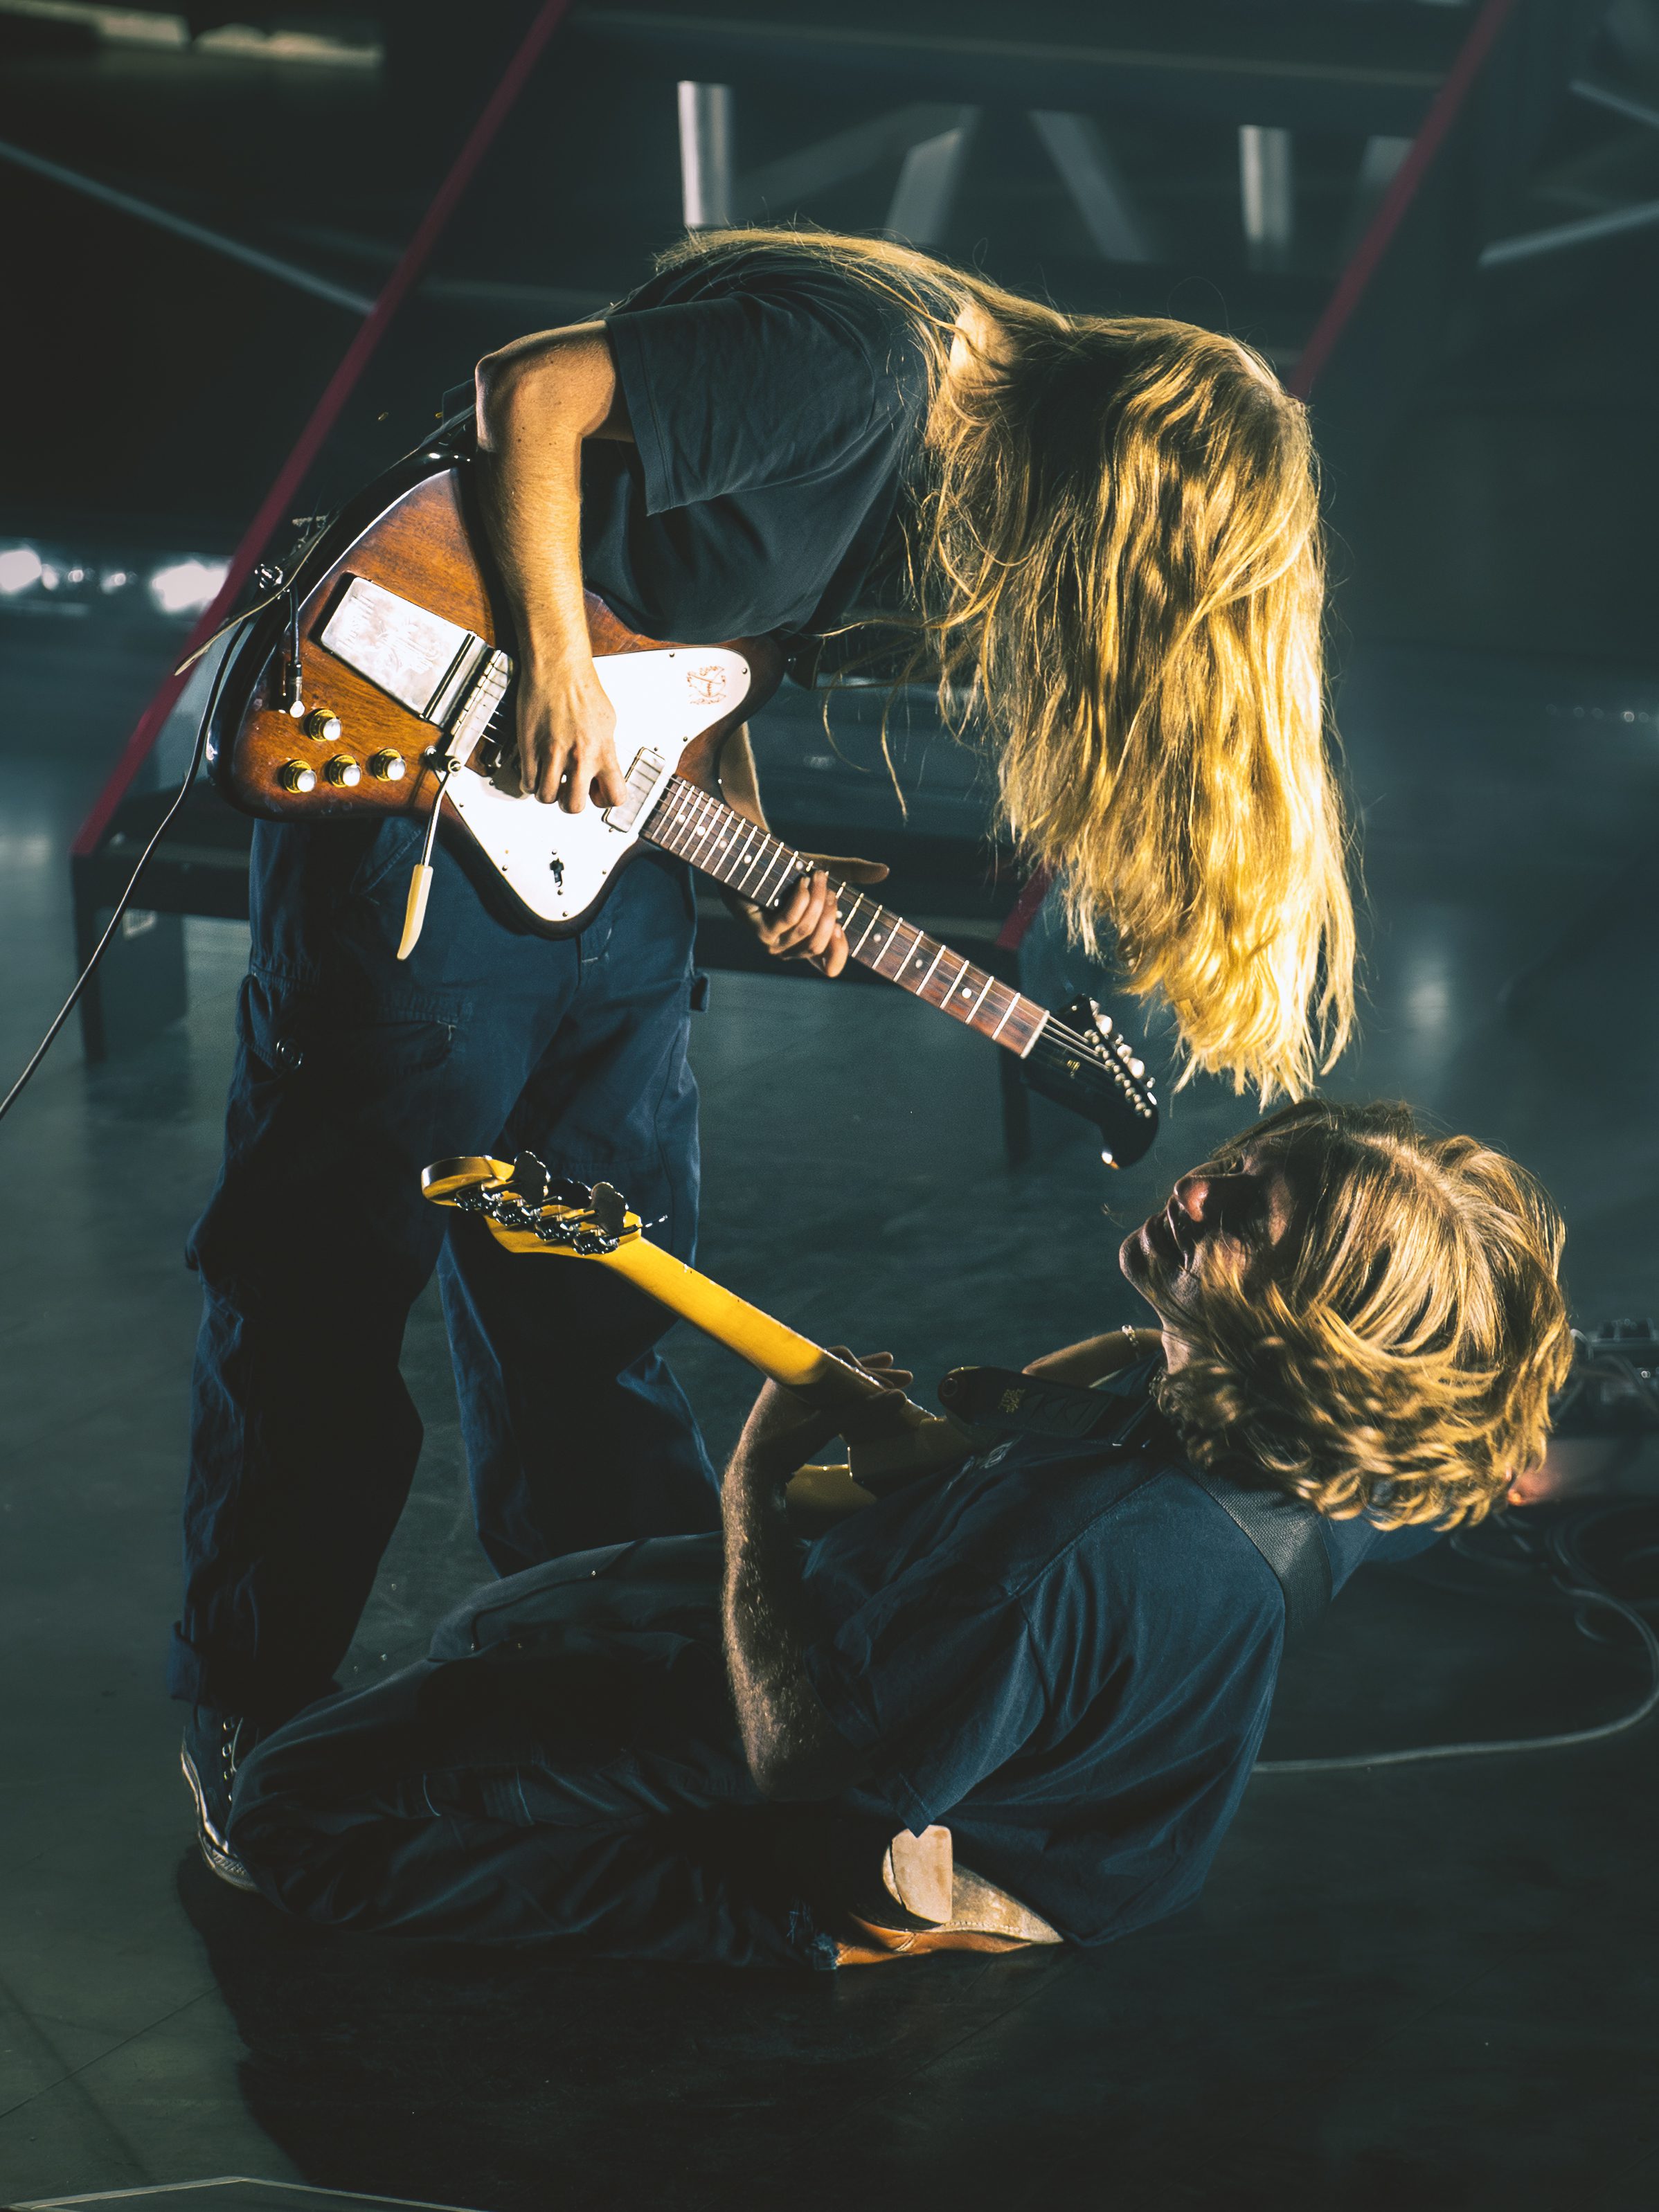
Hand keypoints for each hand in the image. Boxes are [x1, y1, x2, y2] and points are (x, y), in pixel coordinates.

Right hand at [514, 655, 627, 811]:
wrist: (558, 667)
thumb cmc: (582, 688)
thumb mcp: (608, 722)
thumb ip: (606, 749)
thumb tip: (603, 767)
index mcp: (603, 751)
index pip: (614, 797)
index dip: (604, 801)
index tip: (596, 794)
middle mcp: (580, 757)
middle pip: (573, 807)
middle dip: (569, 802)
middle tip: (566, 791)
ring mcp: (552, 754)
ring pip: (546, 798)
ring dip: (546, 793)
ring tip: (548, 780)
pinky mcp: (529, 747)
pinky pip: (527, 782)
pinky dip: (529, 782)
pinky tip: (534, 771)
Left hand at [733, 855, 888, 976]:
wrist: (751, 858)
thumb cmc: (786, 870)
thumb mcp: (825, 870)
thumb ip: (853, 873)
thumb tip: (885, 870)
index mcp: (807, 942)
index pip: (829, 967)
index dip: (839, 953)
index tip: (843, 928)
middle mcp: (790, 949)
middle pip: (820, 943)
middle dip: (830, 912)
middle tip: (828, 887)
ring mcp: (773, 943)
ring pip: (807, 930)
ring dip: (816, 900)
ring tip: (814, 877)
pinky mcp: (760, 931)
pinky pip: (790, 921)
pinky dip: (800, 899)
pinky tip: (801, 883)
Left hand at [736, 1351, 914, 1485]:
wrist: (752, 1474)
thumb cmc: (781, 1447)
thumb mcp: (823, 1427)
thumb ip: (859, 1412)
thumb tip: (898, 1397)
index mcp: (792, 1372)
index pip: (836, 1359)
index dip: (866, 1368)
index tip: (890, 1382)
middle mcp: (794, 1379)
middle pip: (840, 1370)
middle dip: (873, 1375)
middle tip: (906, 1378)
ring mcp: (796, 1396)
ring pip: (837, 1384)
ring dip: (865, 1385)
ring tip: (895, 1381)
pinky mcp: (799, 1413)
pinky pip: (831, 1399)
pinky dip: (851, 1399)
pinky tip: (868, 1401)